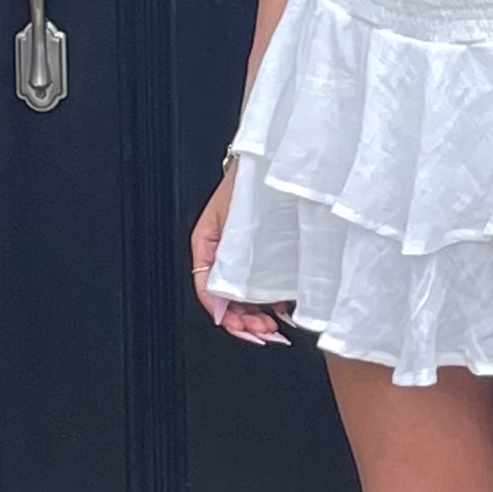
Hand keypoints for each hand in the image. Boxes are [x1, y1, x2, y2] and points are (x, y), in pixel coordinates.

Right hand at [189, 160, 293, 346]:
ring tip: (276, 326)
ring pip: (246, 297)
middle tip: (267, 332)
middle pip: (228, 300)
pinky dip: (272, 302)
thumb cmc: (250, 181)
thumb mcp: (232, 226)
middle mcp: (225, 254)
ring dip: (259, 316)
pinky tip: (284, 310)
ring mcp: (246, 255)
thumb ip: (223, 267)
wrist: (274, 159)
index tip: (248, 330)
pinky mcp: (266, 254)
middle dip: (247, 321)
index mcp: (207, 246)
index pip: (209, 293)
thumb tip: (218, 307)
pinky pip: (264, 286)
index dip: (229, 318)